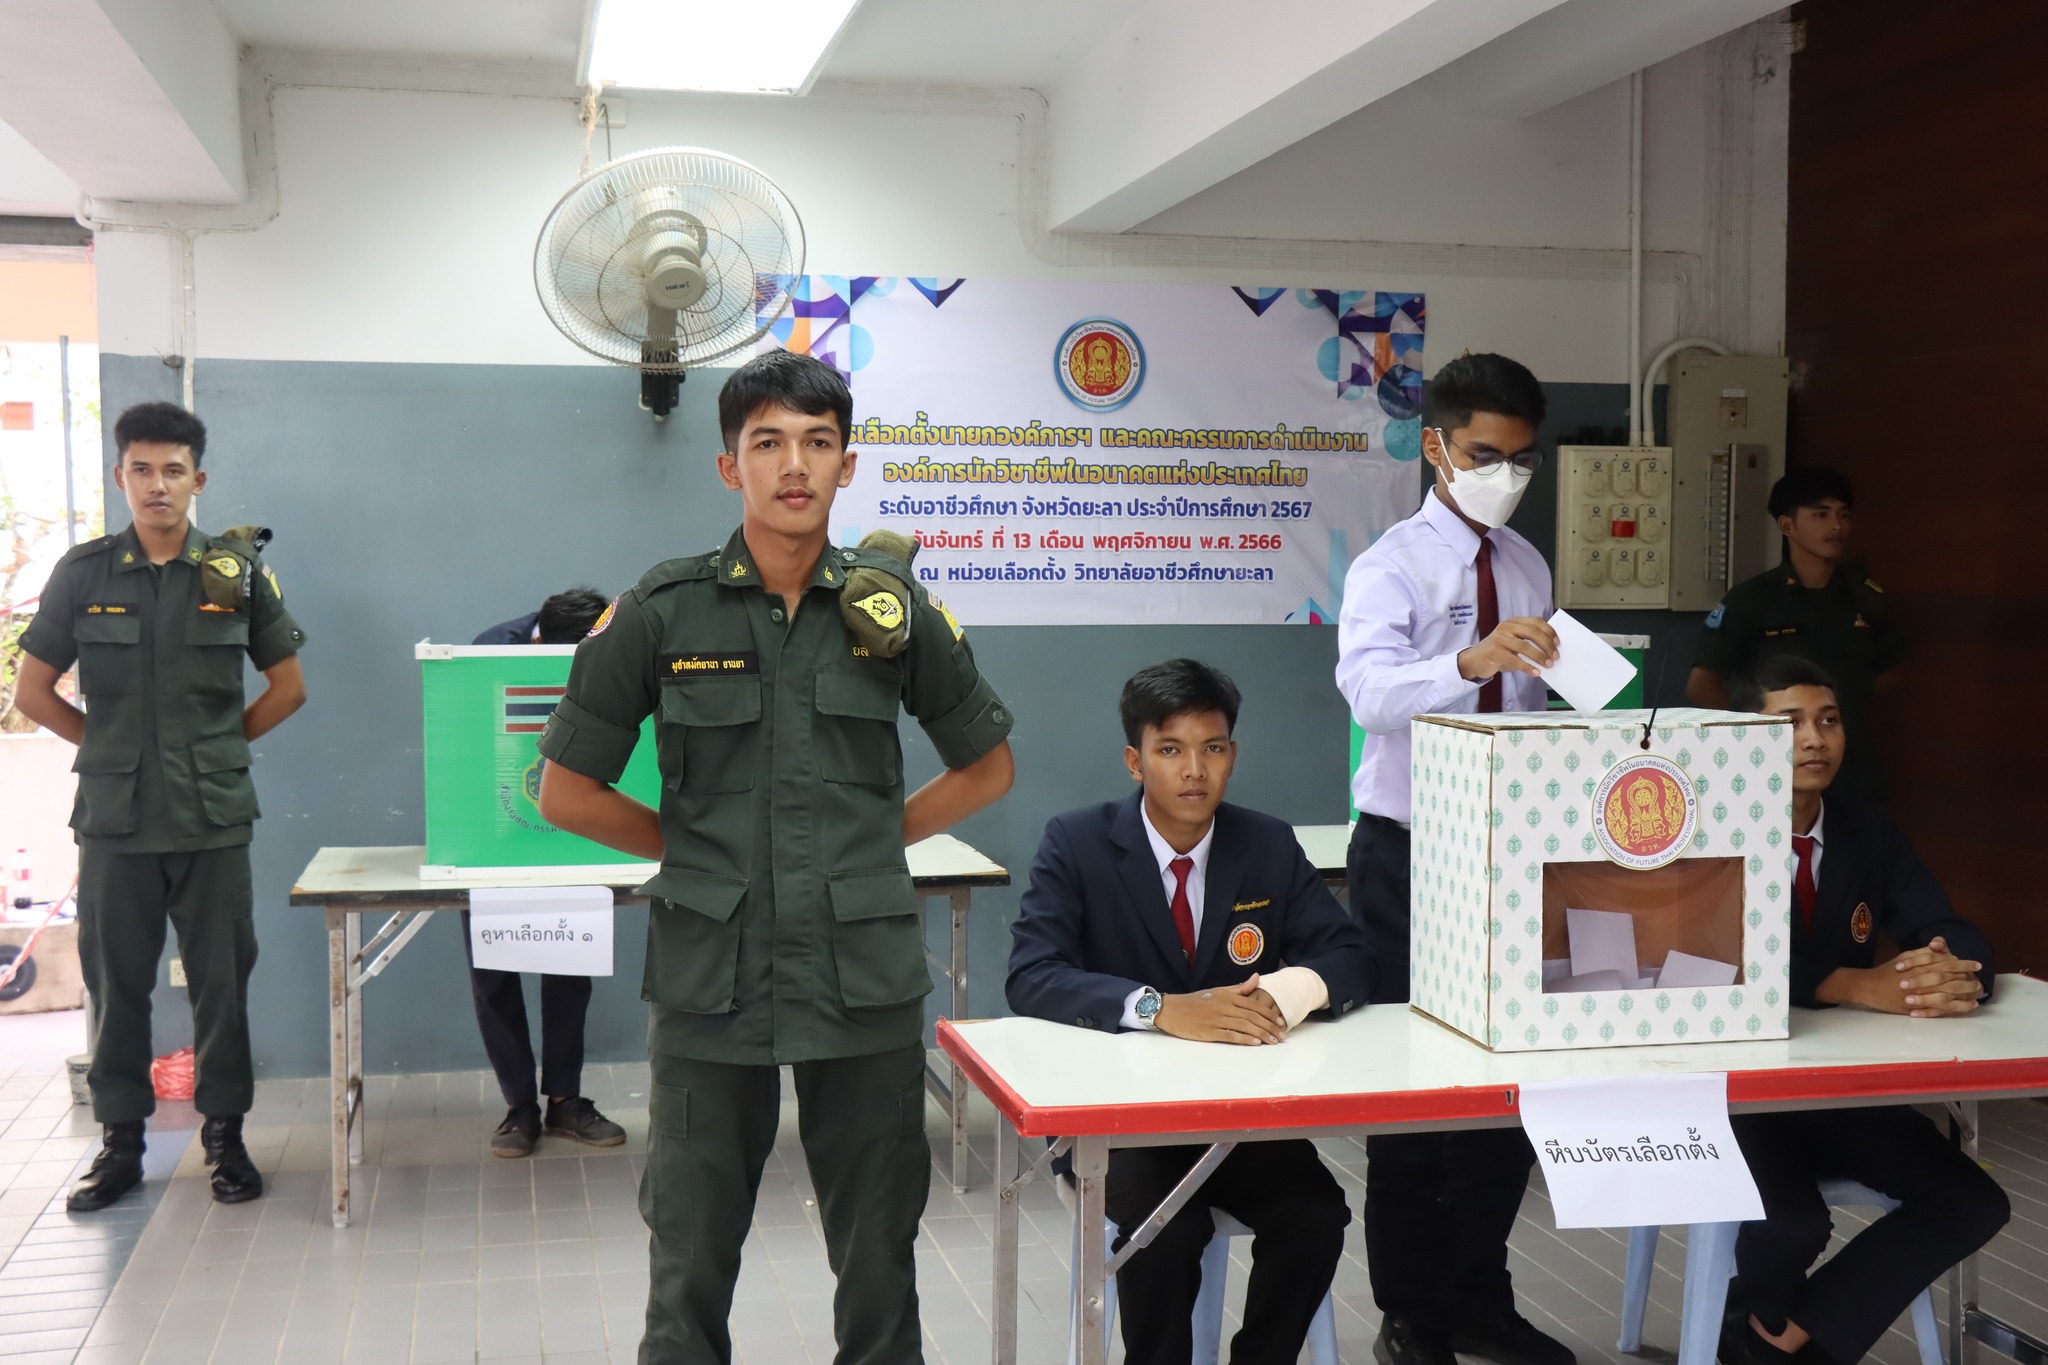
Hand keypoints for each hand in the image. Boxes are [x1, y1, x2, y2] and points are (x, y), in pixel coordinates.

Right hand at [1154, 974, 1286, 1044]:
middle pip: (1252, 1017)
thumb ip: (1238, 988)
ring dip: (1261, 1035)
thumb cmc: (1194, 1001)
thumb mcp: (1217, 991)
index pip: (1253, 1004)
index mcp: (1227, 996)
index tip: (1280, 1022)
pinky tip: (1255, 1043)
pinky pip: (1230, 1035)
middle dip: (1269, 1027)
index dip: (1269, 1014)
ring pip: (1244, 1026)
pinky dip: (1244, 1039)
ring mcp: (1217, 1019)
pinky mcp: (1209, 1032)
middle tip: (1281, 1036)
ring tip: (1273, 1042)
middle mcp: (1224, 1006)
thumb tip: (1257, 978)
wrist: (1171, 1010)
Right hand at [1457, 616, 1558, 681]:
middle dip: (1547, 645)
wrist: (1474, 660)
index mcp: (1513, 622)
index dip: (1549, 632)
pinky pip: (1516, 660)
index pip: (1536, 622)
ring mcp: (1499, 639)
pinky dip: (1528, 667)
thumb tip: (1550, 651)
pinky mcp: (1494, 652)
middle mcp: (1506, 627)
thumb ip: (1528, 642)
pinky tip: (1536, 672)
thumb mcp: (1513, 642)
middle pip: (1532, 632)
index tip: (1558, 643)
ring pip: (1525, 646)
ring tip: (1548, 665)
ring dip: (1540, 657)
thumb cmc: (1498, 652)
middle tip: (1555, 657)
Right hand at [1822, 936, 1984, 1016]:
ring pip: (1946, 994)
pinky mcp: (1917, 1007)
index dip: (1962, 963)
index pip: (1944, 962)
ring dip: (1964, 993)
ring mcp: (1918, 994)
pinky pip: (1940, 1009)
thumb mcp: (1905, 956)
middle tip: (1979, 980)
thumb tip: (1941, 944)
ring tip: (1976, 993)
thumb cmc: (1888, 971)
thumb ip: (1924, 951)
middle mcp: (1919, 979)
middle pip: (1948, 978)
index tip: (1976, 964)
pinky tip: (1967, 1006)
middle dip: (1966, 979)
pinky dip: (1956, 1008)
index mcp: (1918, 965)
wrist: (1869, 987)